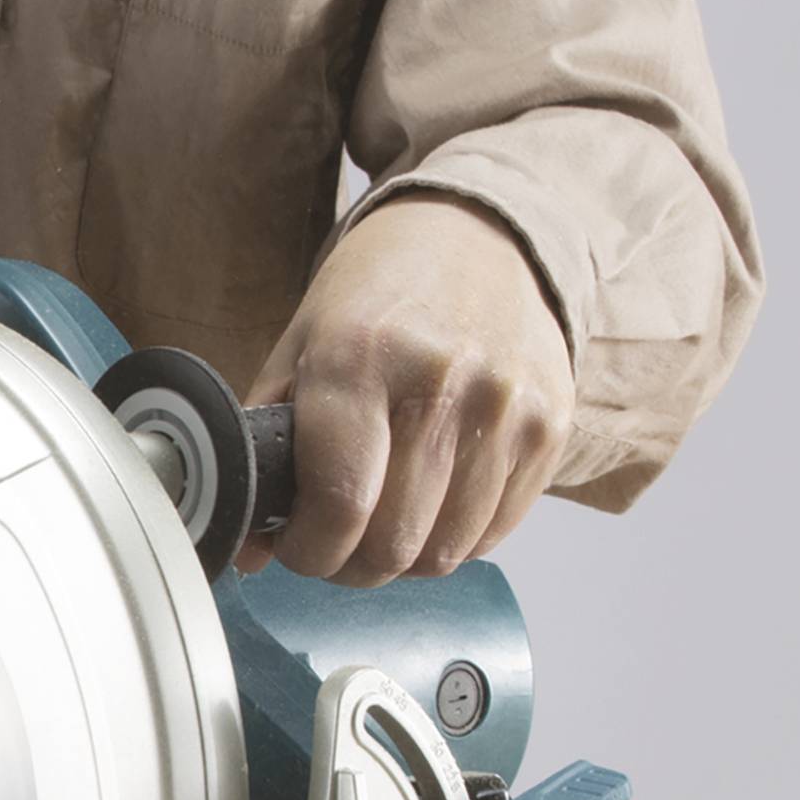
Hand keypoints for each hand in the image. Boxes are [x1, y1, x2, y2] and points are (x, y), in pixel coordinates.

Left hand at [244, 197, 574, 585]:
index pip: (340, 507)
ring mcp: (505, 408)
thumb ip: (268, 450)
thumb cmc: (379, 296)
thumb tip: (249, 550)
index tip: (295, 544)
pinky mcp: (549, 428)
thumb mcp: (301, 347)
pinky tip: (430, 504)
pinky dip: (454, 540)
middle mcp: (440, 384)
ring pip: (445, 553)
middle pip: (394, 545)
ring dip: (402, 560)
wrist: (482, 234)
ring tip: (381, 522)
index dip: (307, 551)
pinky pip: (493, 532)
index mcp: (359, 359)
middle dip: (348, 564)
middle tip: (333, 541)